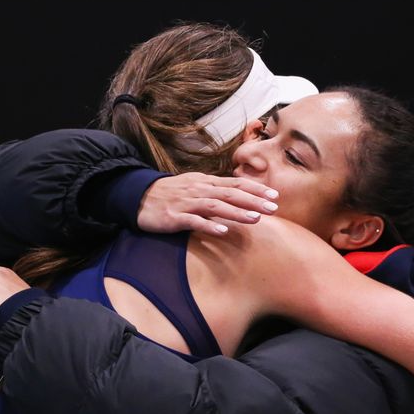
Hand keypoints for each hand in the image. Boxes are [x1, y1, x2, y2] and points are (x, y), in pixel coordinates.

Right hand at [137, 172, 279, 235]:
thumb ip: (215, 191)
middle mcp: (199, 190)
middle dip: (253, 200)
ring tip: (255, 218)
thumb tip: (239, 196)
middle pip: (230, 194)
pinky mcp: (174, 217)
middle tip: (274, 207)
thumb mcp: (194, 187)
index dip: (256, 189)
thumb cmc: (170, 194)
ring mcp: (186, 203)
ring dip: (236, 212)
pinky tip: (223, 231)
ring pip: (215, 206)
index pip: (235, 184)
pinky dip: (209, 225)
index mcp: (205, 183)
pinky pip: (194, 221)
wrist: (138, 197)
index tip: (275, 196)